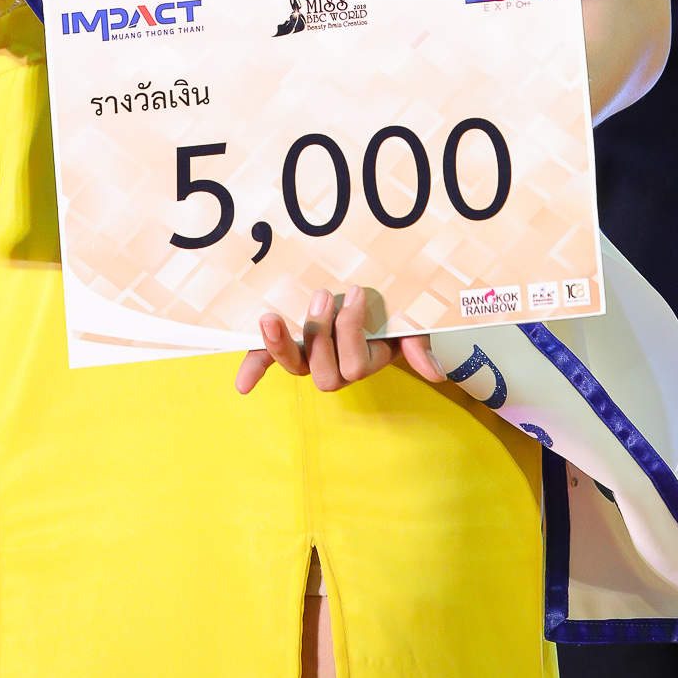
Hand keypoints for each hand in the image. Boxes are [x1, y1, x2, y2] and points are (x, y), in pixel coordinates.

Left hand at [235, 285, 445, 394]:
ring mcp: (309, 359)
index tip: (356, 292)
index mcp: (361, 362)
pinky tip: (242, 385)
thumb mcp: (408, 327)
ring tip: (271, 317)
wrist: (365, 300)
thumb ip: (418, 347)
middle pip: (324, 373)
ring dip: (281, 344)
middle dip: (321, 334)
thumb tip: (435, 373)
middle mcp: (333, 367)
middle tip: (323, 295)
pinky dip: (254, 368)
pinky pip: (266, 360)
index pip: (355, 365)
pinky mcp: (287, 346)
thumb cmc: (388, 314)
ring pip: (294, 367)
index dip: (351, 330)